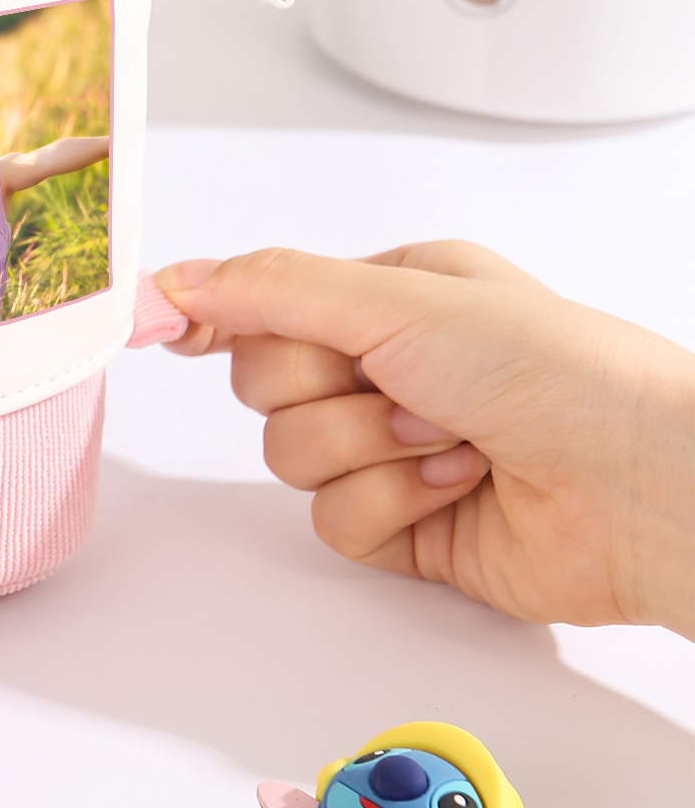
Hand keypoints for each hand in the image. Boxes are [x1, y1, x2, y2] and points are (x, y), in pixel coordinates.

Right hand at [156, 243, 694, 636]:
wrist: (641, 484)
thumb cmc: (551, 367)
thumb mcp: (399, 299)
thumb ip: (273, 289)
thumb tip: (175, 280)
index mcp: (388, 297)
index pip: (265, 304)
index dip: (215, 319)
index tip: (166, 330)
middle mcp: (387, 368)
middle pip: (265, 386)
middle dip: (325, 391)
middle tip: (398, 382)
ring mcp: (394, 449)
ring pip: (291, 458)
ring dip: (366, 448)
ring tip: (447, 438)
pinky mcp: (406, 527)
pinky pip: (333, 522)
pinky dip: (390, 505)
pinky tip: (456, 486)